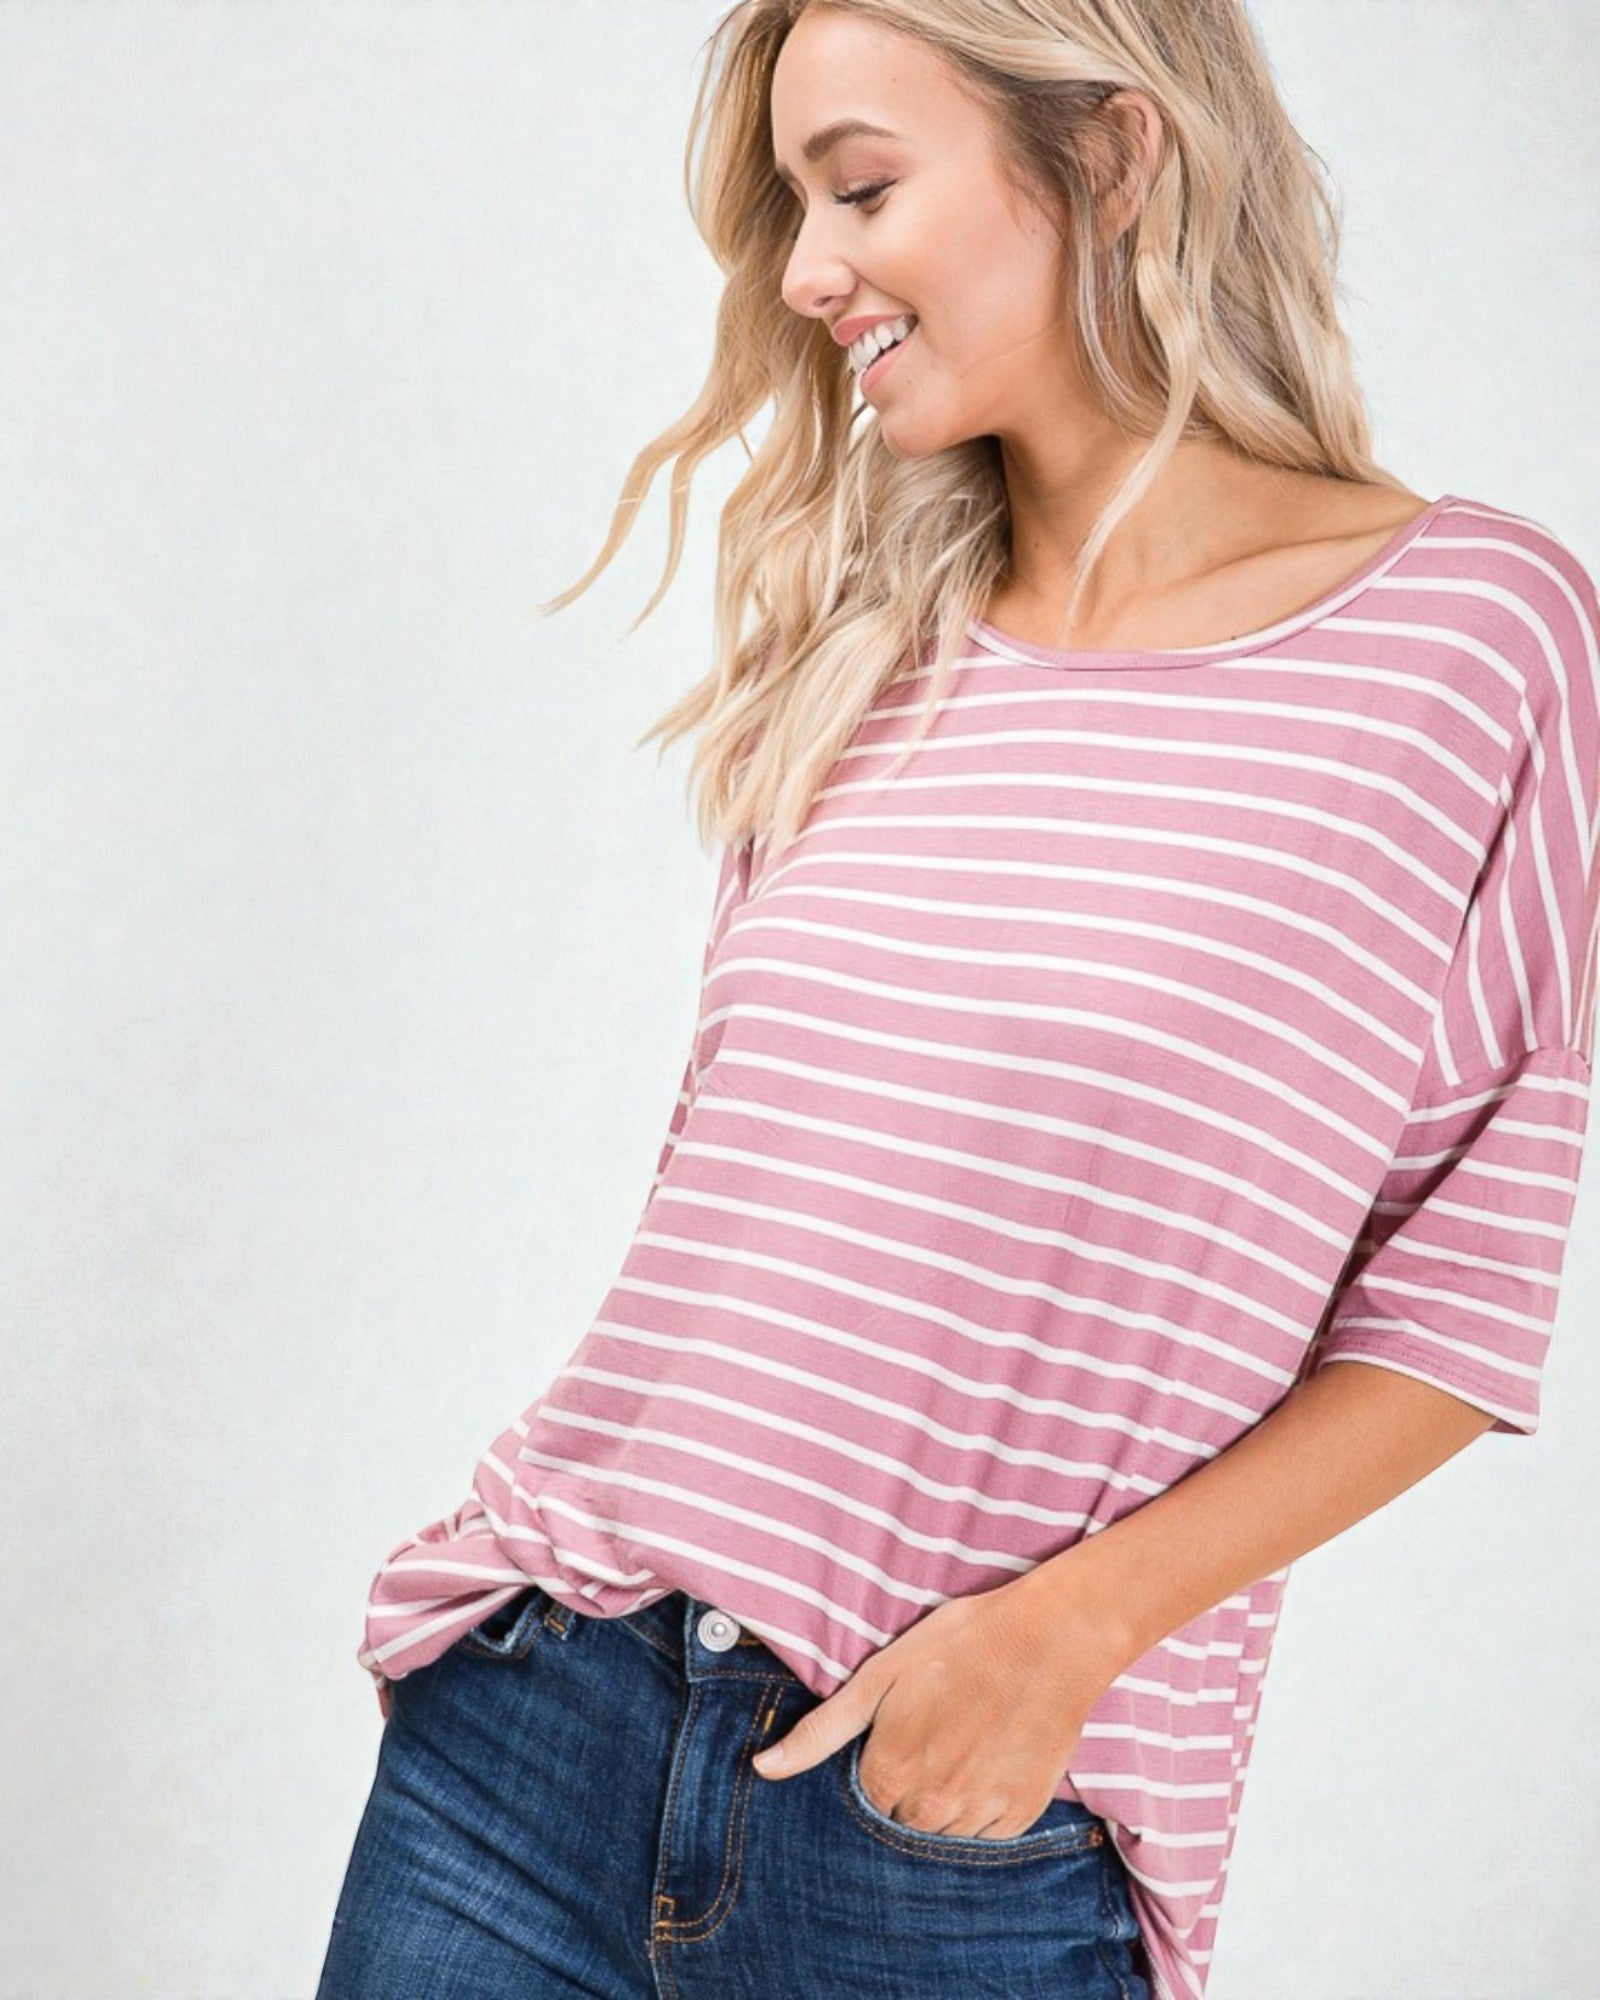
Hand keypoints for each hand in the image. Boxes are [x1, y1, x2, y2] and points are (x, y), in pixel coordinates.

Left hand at [750, 1575, 1125, 1838]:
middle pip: (903, 1818)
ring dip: (947, 1797)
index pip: (866, 1795)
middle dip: (911, 1782)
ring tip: (967, 1737)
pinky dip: (985, 1803)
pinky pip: (987, 1833)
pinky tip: (993, 1755)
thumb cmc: (960, 1644)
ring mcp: (979, 1815)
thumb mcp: (880, 1675)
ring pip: (943, 1831)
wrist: (1050, 1638)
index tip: (905, 1727)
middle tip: (938, 1728)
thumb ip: (820, 1732)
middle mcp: (932, 1808)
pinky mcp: (1021, 1816)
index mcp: (889, 1773)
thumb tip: (762, 1769)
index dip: (883, 1758)